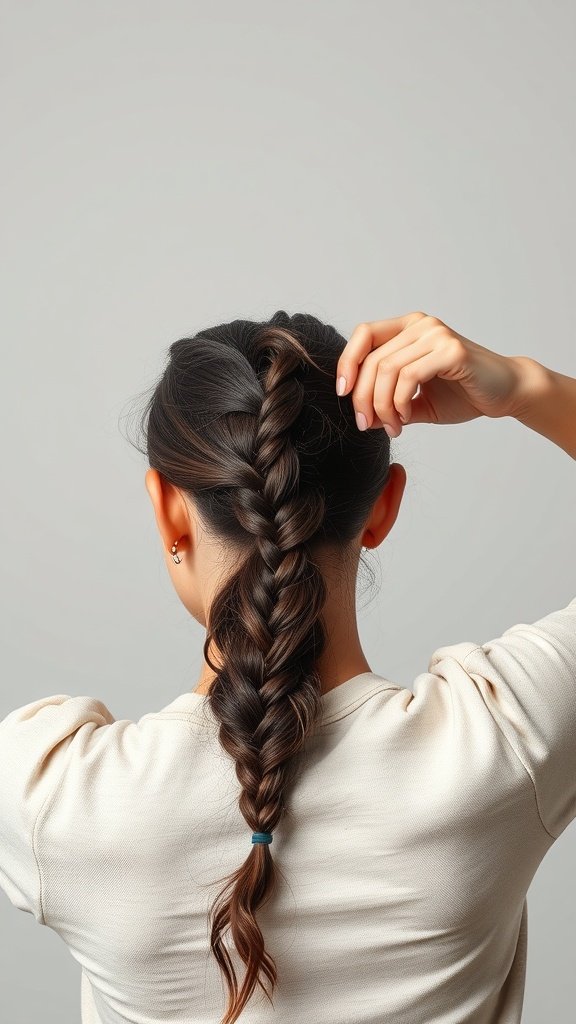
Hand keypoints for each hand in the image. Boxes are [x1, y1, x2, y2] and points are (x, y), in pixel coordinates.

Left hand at [336, 312, 526, 436]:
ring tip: (392, 426)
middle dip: (363, 398)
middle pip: (372, 360)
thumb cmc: (464, 394)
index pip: (364, 335)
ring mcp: (436, 334)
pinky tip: (405, 418)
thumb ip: (389, 402)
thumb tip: (362, 417)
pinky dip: (400, 402)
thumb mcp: (416, 401)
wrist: (506, 394)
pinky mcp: (451, 350)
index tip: (343, 393)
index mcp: (409, 328)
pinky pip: (409, 376)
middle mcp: (421, 324)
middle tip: (367, 425)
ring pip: (387, 370)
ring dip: (382, 405)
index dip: (347, 363)